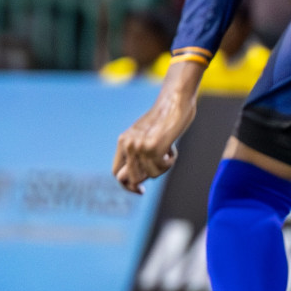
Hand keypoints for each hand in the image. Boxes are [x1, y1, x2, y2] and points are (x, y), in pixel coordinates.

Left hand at [112, 61, 202, 192]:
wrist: (174, 101)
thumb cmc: (164, 118)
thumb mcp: (144, 135)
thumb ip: (138, 153)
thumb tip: (136, 181)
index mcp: (123, 141)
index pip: (116, 173)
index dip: (127, 185)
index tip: (140, 190)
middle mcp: (128, 145)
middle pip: (131, 179)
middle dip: (143, 182)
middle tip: (154, 178)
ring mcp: (139, 147)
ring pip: (150, 175)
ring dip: (162, 167)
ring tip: (168, 150)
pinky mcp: (153, 148)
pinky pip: (162, 168)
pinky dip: (171, 161)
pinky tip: (172, 147)